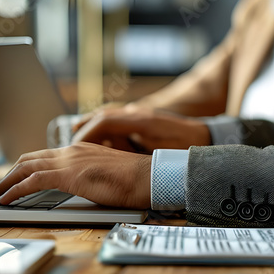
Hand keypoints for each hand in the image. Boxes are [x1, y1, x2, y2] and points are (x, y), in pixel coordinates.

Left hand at [0, 142, 150, 209]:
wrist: (149, 177)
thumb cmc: (133, 181)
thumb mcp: (103, 177)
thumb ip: (86, 178)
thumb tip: (78, 188)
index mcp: (78, 150)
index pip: (41, 156)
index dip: (22, 169)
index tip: (11, 182)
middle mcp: (70, 151)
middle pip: (27, 159)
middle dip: (8, 175)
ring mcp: (68, 161)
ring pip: (24, 167)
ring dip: (5, 183)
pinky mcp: (69, 175)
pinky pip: (32, 181)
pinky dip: (15, 190)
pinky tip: (6, 199)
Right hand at [72, 106, 210, 152]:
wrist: (204, 137)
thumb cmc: (184, 149)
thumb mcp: (159, 156)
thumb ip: (135, 155)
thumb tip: (112, 160)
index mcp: (139, 120)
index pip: (104, 122)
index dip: (86, 134)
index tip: (76, 147)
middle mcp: (136, 113)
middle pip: (101, 116)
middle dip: (82, 130)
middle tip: (69, 146)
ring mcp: (138, 113)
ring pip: (106, 116)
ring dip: (90, 128)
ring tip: (76, 143)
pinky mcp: (140, 118)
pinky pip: (116, 120)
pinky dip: (102, 129)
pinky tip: (97, 142)